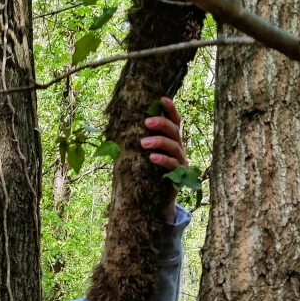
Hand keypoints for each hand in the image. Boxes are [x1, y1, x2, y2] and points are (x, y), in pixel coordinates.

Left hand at [142, 97, 186, 220]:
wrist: (156, 202)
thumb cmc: (148, 175)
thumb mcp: (143, 157)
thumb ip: (139, 144)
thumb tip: (118, 131)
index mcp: (172, 140)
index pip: (175, 121)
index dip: (170, 110)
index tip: (162, 99)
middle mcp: (179, 148)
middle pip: (174, 131)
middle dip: (161, 124)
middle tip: (146, 121)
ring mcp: (181, 161)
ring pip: (174, 146)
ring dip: (159, 142)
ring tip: (143, 142)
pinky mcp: (179, 175)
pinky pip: (173, 165)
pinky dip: (162, 159)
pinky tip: (152, 157)